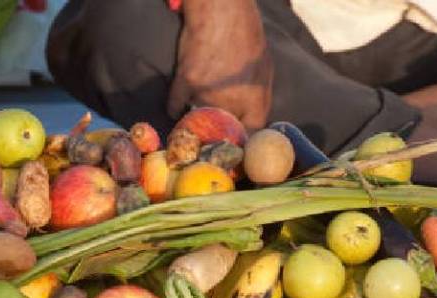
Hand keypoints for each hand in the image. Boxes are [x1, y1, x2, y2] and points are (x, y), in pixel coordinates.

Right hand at [168, 0, 272, 129]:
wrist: (221, 9)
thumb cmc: (245, 34)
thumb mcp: (263, 68)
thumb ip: (257, 96)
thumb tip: (250, 119)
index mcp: (256, 97)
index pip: (251, 133)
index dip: (243, 142)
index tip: (234, 144)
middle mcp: (233, 99)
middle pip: (221, 131)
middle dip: (215, 133)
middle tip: (210, 132)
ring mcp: (208, 92)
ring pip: (196, 117)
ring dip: (193, 117)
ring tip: (192, 112)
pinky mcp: (187, 81)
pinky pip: (175, 104)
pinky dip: (173, 106)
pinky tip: (175, 106)